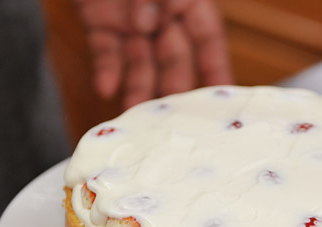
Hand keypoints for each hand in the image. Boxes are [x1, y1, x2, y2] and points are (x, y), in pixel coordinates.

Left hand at [74, 0, 232, 108]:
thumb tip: (149, 24)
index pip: (208, 40)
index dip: (216, 68)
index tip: (220, 98)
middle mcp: (162, 13)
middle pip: (174, 57)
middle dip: (174, 87)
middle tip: (174, 117)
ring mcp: (130, 20)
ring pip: (140, 62)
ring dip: (138, 87)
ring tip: (135, 113)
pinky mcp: (100, 22)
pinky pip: (106, 51)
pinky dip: (106, 69)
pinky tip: (106, 88)